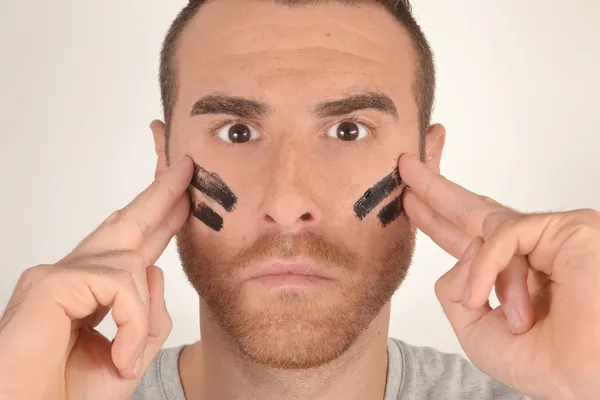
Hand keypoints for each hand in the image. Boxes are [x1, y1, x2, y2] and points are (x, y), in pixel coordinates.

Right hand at [0, 157, 193, 399]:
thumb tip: (155, 269)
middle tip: (185, 167)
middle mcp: (72, 274)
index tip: (180, 195)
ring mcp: (57, 274)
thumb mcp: (131, 354)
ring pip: (133, 262)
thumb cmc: (70, 395)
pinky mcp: (50, 282)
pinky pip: (119, 285)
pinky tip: (120, 354)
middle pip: (126, 223)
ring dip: (140, 317)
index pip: (130, 243)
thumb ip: (149, 314)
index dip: (158, 217)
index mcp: (91, 290)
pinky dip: (130, 322)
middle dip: (160, 194)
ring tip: (125, 358)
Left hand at [399, 154, 599, 399]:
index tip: (412, 199)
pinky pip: (502, 234)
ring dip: (488, 278)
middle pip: (474, 210)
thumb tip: (463, 251)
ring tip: (522, 321)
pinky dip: (487, 268)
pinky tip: (489, 299)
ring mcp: (549, 236)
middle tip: (406, 166)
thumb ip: (456, 287)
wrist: (589, 378)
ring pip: (486, 230)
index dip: (438, 219)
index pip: (470, 236)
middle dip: (436, 190)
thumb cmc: (546, 363)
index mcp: (512, 274)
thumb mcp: (476, 329)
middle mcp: (531, 249)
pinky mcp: (566, 228)